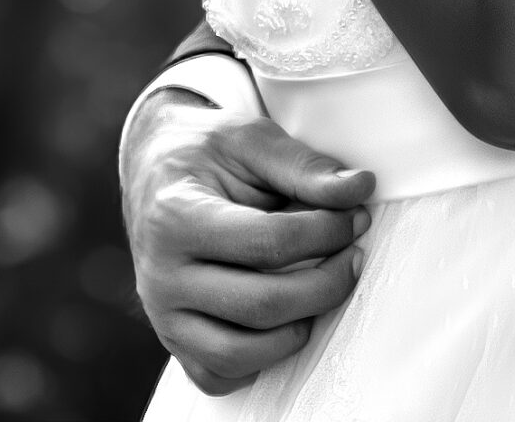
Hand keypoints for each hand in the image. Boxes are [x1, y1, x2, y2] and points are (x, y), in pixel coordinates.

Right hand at [122, 90, 374, 393]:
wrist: (155, 171)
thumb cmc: (207, 152)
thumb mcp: (251, 138)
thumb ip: (304, 166)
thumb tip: (358, 188)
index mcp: (177, 217)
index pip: (268, 243)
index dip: (326, 233)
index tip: (355, 217)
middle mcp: (162, 276)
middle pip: (261, 305)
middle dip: (325, 284)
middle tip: (353, 255)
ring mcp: (163, 316)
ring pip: (239, 354)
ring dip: (298, 328)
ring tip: (323, 289)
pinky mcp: (171, 341)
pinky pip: (217, 375)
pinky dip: (259, 360)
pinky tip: (285, 321)